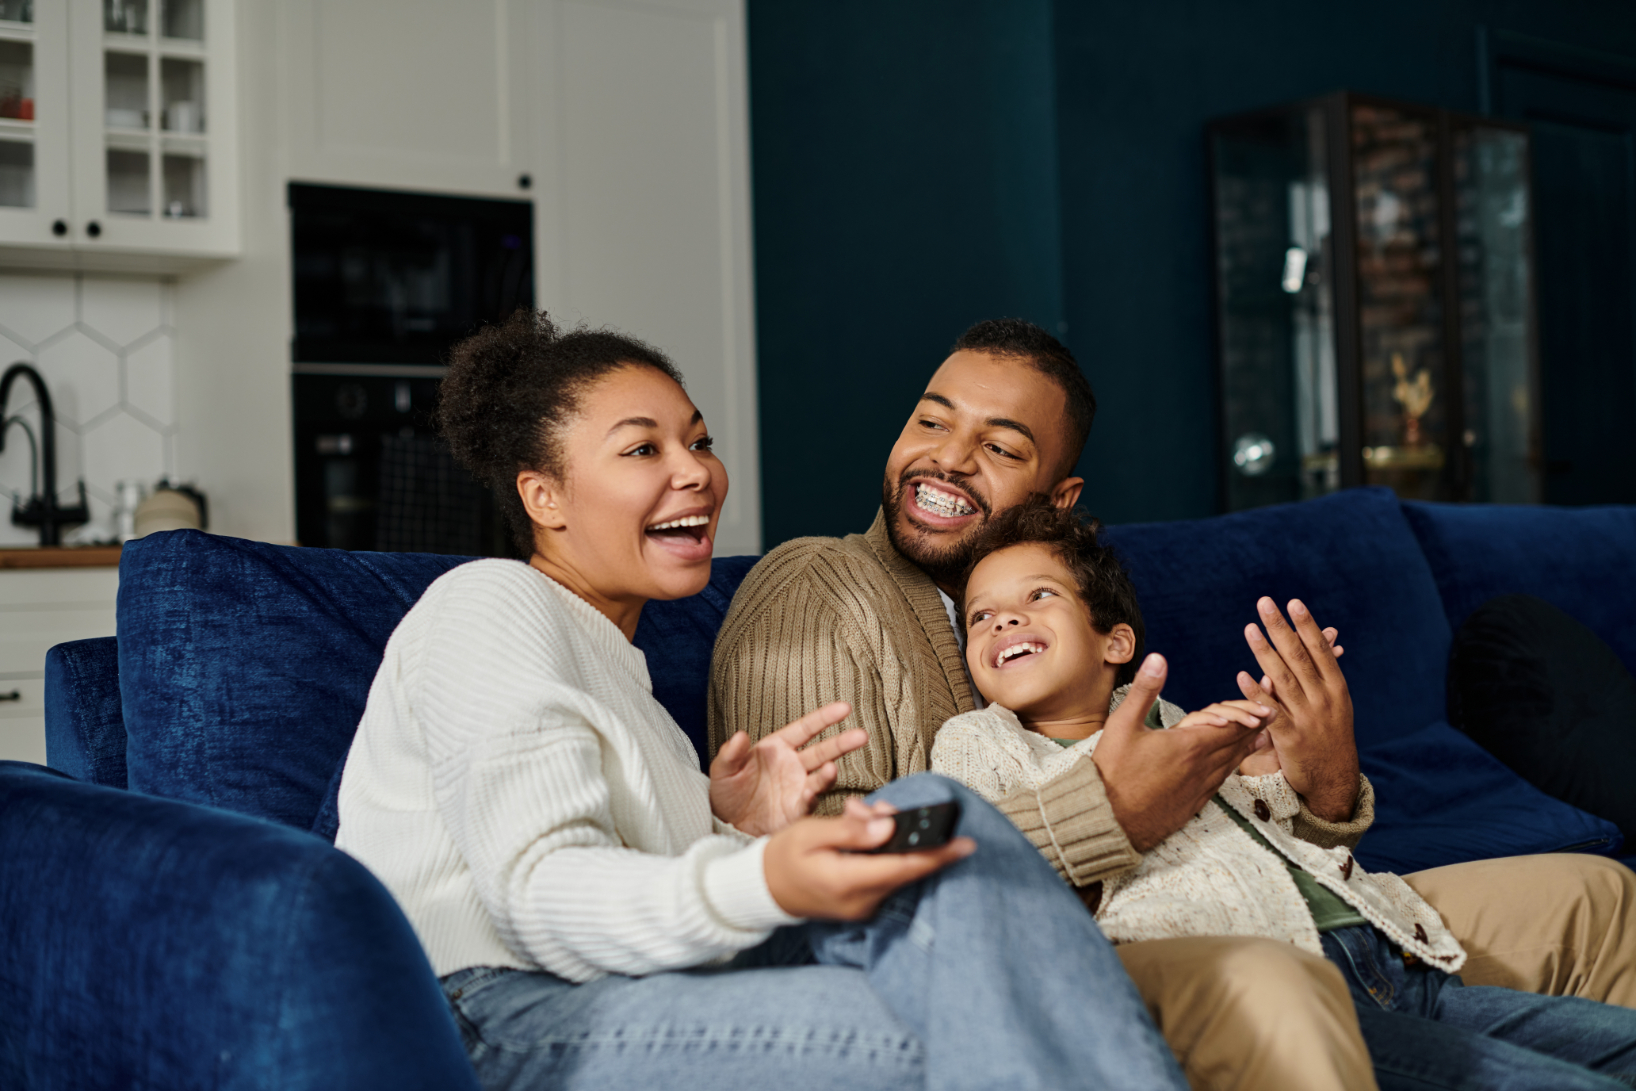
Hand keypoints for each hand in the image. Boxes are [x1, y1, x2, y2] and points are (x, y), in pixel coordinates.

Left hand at [709, 702, 863, 836]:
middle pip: (824, 750)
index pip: (807, 728)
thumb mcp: (723, 770)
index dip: (825, 718)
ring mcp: (798, 787)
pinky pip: (809, 802)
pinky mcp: (796, 810)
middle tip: (862, 735)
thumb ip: (731, 753)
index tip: (845, 708)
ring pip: (821, 776)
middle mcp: (794, 765)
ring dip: (829, 772)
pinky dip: (812, 797)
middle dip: (842, 743)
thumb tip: (739, 736)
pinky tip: (810, 793)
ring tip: (832, 768)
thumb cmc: (726, 791)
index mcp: (778, 747)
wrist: (725, 824)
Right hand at [763, 798, 975, 918]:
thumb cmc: (784, 856)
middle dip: (907, 835)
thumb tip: (888, 825)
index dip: (938, 856)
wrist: (763, 889)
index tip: (967, 844)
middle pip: (906, 868)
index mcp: (848, 882)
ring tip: (863, 816)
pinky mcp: (864, 905)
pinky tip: (867, 835)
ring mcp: (864, 907)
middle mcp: (862, 901)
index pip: (904, 868)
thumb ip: (852, 830)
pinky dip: (884, 854)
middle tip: (885, 809)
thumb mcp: (811, 833)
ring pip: (897, 871)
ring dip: (893, 843)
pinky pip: (886, 877)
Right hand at [1091, 653, 1265, 852]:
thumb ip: (1144, 690)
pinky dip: (1234, 766)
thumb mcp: (1123, 725)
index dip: (1252, 714)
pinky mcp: (1194, 803)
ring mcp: (1199, 787)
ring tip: (1263, 735)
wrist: (1109, 819)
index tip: (1269, 704)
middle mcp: (1201, 767)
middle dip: (1256, 726)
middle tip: (1274, 713)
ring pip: (1232, 763)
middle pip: (1237, 743)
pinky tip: (1235, 763)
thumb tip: (1158, 659)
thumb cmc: (1112, 771)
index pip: (1231, 726)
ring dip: (1248, 746)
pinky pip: (1222, 780)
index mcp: (1189, 745)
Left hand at [1235, 598, 1358, 820]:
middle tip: (1265, 603)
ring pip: (1282, 678)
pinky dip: (1256, 692)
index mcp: (1336, 687)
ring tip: (1250, 629)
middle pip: (1299, 657)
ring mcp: (1307, 717)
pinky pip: (1270, 711)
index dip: (1306, 626)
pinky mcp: (1290, 737)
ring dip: (1264, 652)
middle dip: (1281, 628)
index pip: (1319, 650)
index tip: (1293, 602)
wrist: (1335, 779)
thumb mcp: (1335, 703)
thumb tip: (1323, 637)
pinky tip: (1241, 674)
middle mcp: (1324, 699)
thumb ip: (1323, 673)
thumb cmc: (1330, 734)